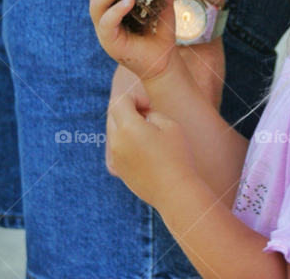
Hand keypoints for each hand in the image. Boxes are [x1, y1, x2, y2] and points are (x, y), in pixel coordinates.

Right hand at [89, 0, 177, 81]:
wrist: (164, 61)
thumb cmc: (160, 32)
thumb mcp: (161, 5)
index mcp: (111, 3)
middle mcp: (103, 15)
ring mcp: (104, 28)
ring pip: (95, 4)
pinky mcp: (109, 42)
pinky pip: (105, 22)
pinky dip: (116, 10)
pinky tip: (130, 2)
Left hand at [107, 90, 198, 207]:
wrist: (175, 191)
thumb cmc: (177, 156)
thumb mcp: (170, 125)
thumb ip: (152, 113)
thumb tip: (143, 115)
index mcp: (128, 128)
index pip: (119, 101)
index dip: (134, 97)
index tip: (148, 106)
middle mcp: (116, 142)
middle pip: (113, 114)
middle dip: (128, 110)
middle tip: (148, 116)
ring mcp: (115, 157)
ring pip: (113, 131)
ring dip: (126, 126)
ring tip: (148, 134)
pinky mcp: (118, 170)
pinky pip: (116, 147)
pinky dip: (126, 141)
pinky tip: (144, 149)